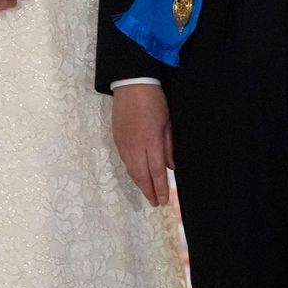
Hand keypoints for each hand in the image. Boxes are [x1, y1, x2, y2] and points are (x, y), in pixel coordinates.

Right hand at [112, 84, 173, 205]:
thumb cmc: (154, 99)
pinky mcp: (117, 139)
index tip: (163, 200)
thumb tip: (170, 166)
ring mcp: (124, 144)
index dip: (160, 187)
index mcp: (150, 141)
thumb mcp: (167, 120)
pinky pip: (125, 161)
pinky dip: (132, 172)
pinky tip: (138, 175)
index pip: (156, 171)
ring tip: (148, 192)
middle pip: (141, 175)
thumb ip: (168, 145)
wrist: (131, 84)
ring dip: (140, 183)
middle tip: (155, 203)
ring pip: (131, 170)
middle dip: (149, 191)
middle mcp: (135, 146)